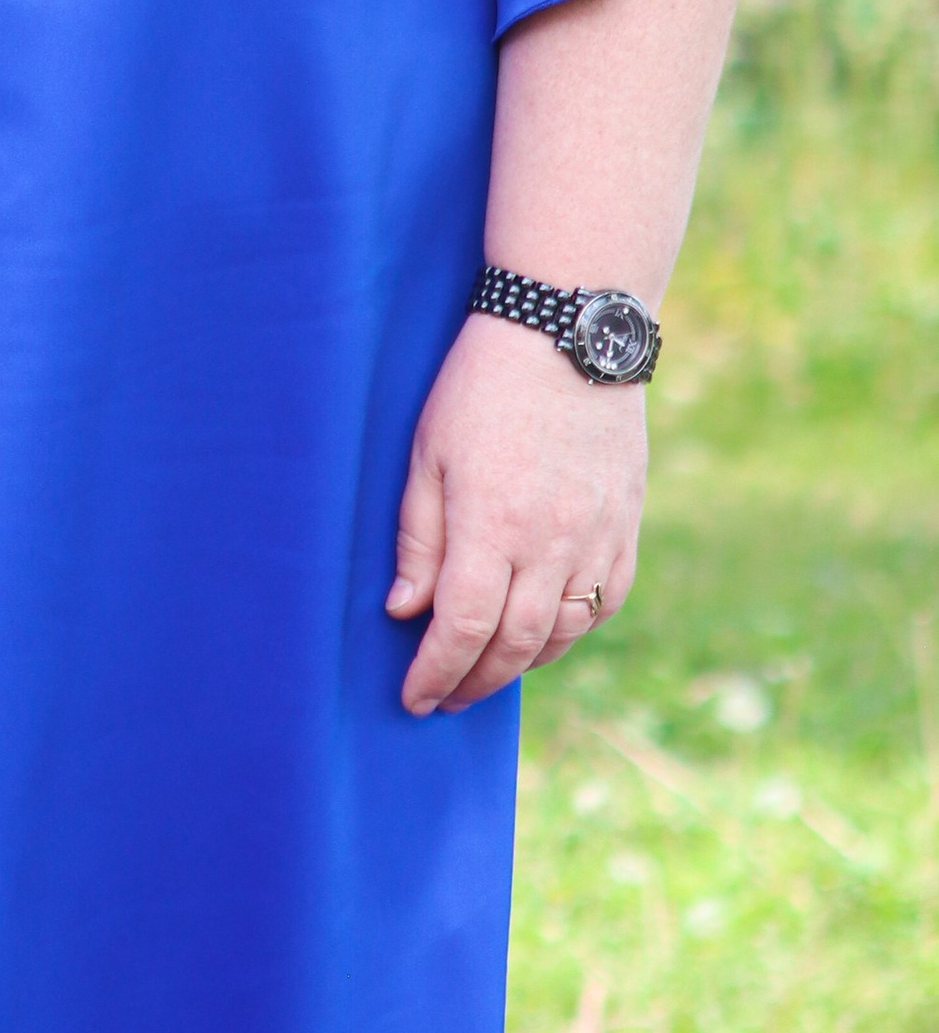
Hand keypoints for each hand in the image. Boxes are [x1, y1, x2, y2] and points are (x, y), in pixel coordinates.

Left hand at [387, 311, 645, 715]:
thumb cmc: (481, 386)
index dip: (435, 673)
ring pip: (563, 633)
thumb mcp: (426, 452)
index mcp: (491, 525)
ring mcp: (597, 537)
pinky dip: (573, 631)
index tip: (414, 699)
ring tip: (488, 670)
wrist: (568, 333)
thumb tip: (405, 612)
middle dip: (473, 682)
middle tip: (445, 698)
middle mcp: (550, 543)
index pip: (460, 628)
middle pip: (513, 644)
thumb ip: (418, 537)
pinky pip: (605, 602)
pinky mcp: (627, 525)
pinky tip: (546, 634)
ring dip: (522, 664)